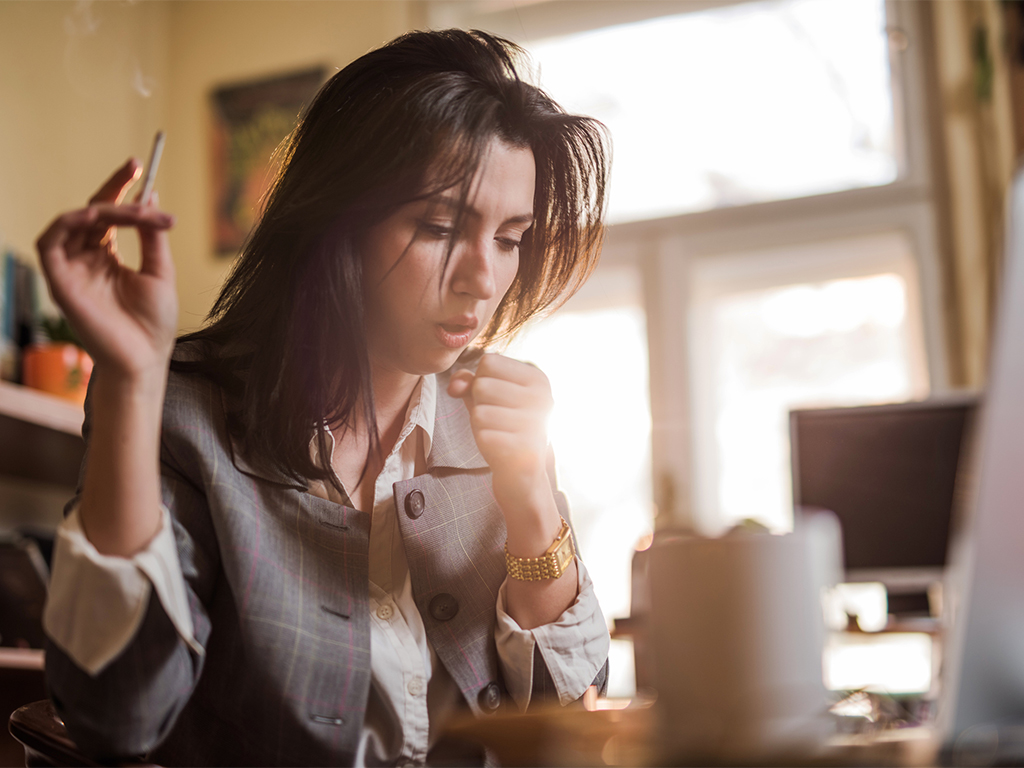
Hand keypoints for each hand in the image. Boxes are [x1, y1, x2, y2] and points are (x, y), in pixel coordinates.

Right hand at [36, 159, 176, 382]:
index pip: (109, 215)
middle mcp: (86, 260)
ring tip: (135, 211)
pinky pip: (50, 242)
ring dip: (104, 208)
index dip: (120, 189)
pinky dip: (69, 223)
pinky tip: (96, 216)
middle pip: (92, 212)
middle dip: (113, 188)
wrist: (145, 359)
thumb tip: (152, 197)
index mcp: (108, 257)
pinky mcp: (59, 282)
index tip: (139, 167)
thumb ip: (152, 235)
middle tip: (136, 169)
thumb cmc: (153, 323)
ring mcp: (72, 270)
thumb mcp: (160, 271)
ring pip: (75, 222)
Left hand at [448, 353, 556, 529]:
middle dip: (479, 405)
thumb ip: (467, 381)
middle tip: (498, 422)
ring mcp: (538, 423)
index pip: (488, 361)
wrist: (521, 476)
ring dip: (480, 427)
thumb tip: (455, 386)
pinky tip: (501, 449)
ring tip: (499, 435)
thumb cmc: (502, 429)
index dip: (480, 382)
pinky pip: (483, 436)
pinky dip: (484, 443)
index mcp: (537, 378)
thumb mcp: (484, 398)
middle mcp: (543, 397)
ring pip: (479, 412)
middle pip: (482, 385)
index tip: (498, 401)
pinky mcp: (527, 449)